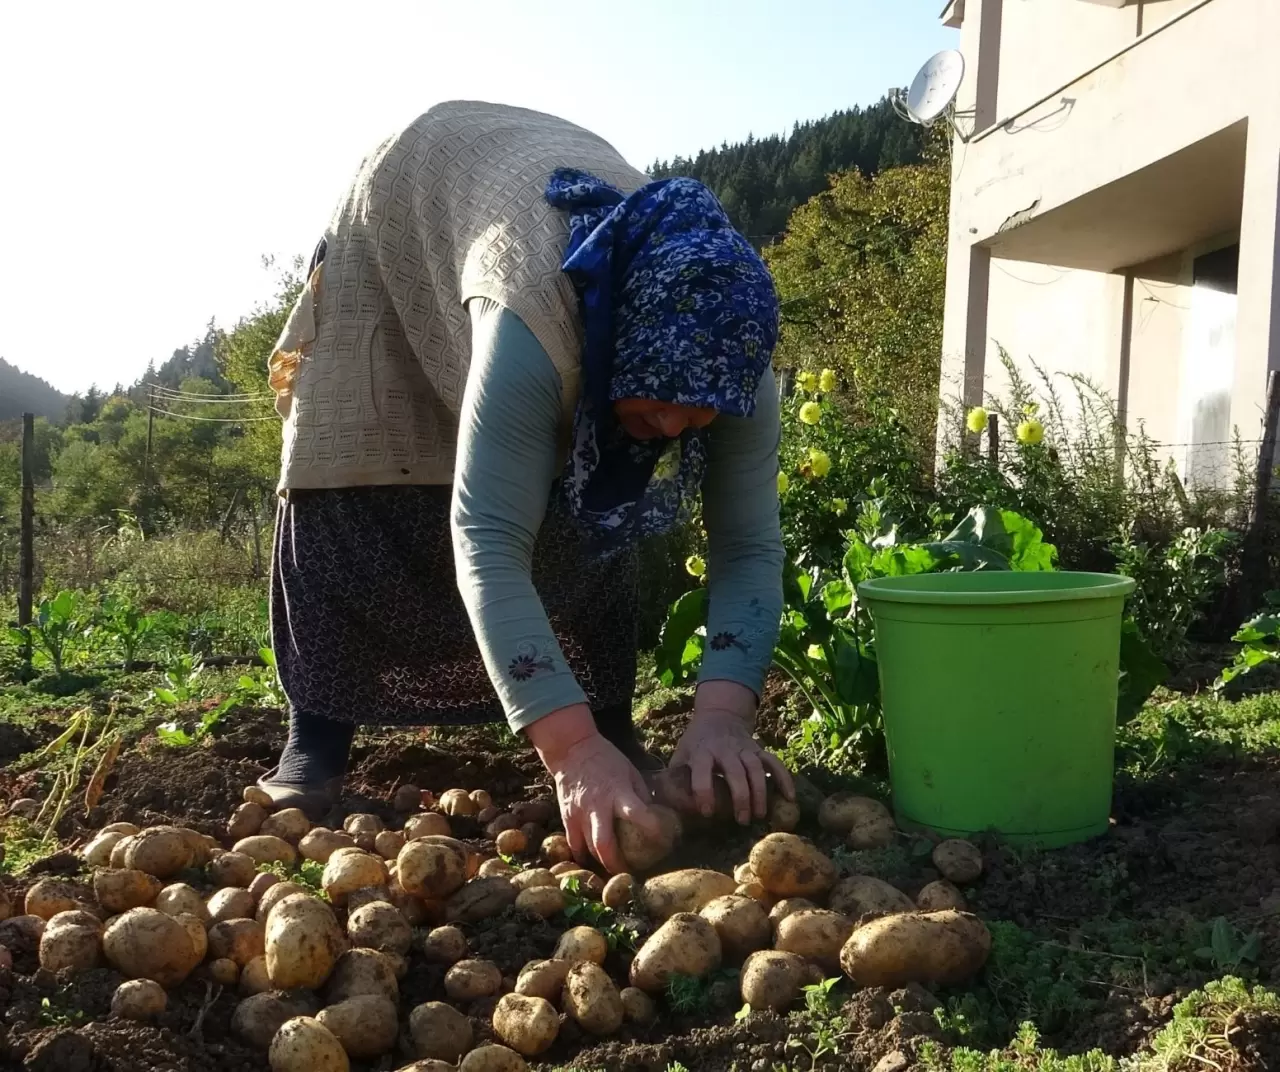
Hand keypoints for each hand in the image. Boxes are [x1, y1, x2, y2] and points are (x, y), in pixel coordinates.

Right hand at [526, 703, 660, 874]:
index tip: (663, 840)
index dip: (652, 829)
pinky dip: (582, 855)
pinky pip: (573, 843)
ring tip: (611, 871)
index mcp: (618, 792)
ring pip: (587, 849)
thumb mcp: (630, 771)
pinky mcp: (566, 816)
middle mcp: (598, 806)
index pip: (637, 814)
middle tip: (627, 875)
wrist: (572, 750)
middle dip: (616, 865)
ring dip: (600, 863)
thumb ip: (640, 795)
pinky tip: (590, 861)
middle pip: (605, 844)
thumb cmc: (606, 759)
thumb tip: (652, 816)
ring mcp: (579, 814)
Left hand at [670, 680, 794, 824]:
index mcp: (702, 751)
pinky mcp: (758, 749)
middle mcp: (725, 749)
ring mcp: (744, 748)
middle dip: (740, 797)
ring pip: (756, 768)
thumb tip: (655, 802)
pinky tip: (790, 797)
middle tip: (742, 821)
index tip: (707, 813)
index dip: (704, 792)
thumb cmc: (696, 742)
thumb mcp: (681, 753)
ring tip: (760, 815)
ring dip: (760, 792)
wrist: (719, 715)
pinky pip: (774, 762)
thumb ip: (674, 775)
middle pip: (736, 772)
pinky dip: (784, 778)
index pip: (702, 771)